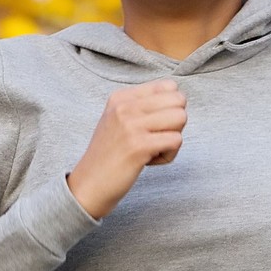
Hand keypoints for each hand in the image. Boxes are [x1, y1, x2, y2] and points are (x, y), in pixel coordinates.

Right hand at [64, 77, 186, 219]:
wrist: (89, 184)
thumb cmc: (110, 155)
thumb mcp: (117, 120)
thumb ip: (142, 106)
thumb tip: (178, 98)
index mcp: (120, 97)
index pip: (168, 86)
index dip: (170, 107)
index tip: (152, 125)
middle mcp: (124, 107)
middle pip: (179, 100)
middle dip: (175, 122)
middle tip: (156, 138)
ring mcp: (130, 126)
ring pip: (180, 117)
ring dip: (173, 138)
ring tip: (153, 149)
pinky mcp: (138, 146)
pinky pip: (176, 140)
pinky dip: (169, 155)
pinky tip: (150, 161)